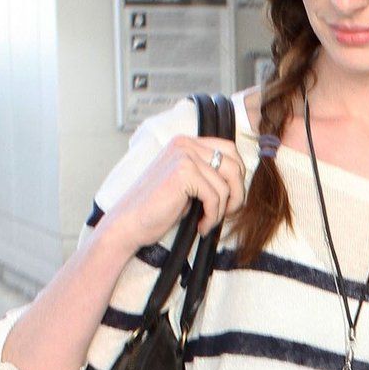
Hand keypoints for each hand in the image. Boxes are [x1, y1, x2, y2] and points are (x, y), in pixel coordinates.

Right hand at [104, 133, 246, 252]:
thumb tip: (238, 181)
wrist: (130, 223)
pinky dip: (212, 217)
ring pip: (226, 184)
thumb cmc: (158, 208)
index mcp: (186, 144)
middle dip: (236, 193)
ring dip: (222, 210)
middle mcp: (185, 144)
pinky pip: (215, 196)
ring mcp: (184, 156)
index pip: (229, 150)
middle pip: (234, 164)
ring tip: (207, 221)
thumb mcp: (188, 185)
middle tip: (225, 213)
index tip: (228, 201)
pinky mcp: (183, 172)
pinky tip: (201, 225)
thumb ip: (207, 175)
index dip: (237, 178)